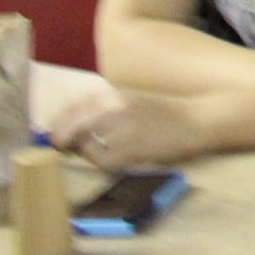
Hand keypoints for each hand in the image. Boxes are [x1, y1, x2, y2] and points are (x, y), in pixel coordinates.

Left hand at [49, 88, 212, 168]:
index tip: (57, 131)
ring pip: (82, 144)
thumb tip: (74, 123)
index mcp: (112, 94)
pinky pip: (101, 160)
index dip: (59, 123)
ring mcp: (119, 130)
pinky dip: (99, 160)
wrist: (197, 120)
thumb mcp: (131, 99)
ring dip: (81, 148)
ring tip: (87, 150)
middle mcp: (111, 108)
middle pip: (69, 127)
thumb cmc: (165, 110)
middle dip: (62, 137)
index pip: (70, 110)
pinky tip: (107, 157)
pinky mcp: (128, 151)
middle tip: (62, 145)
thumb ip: (104, 108)